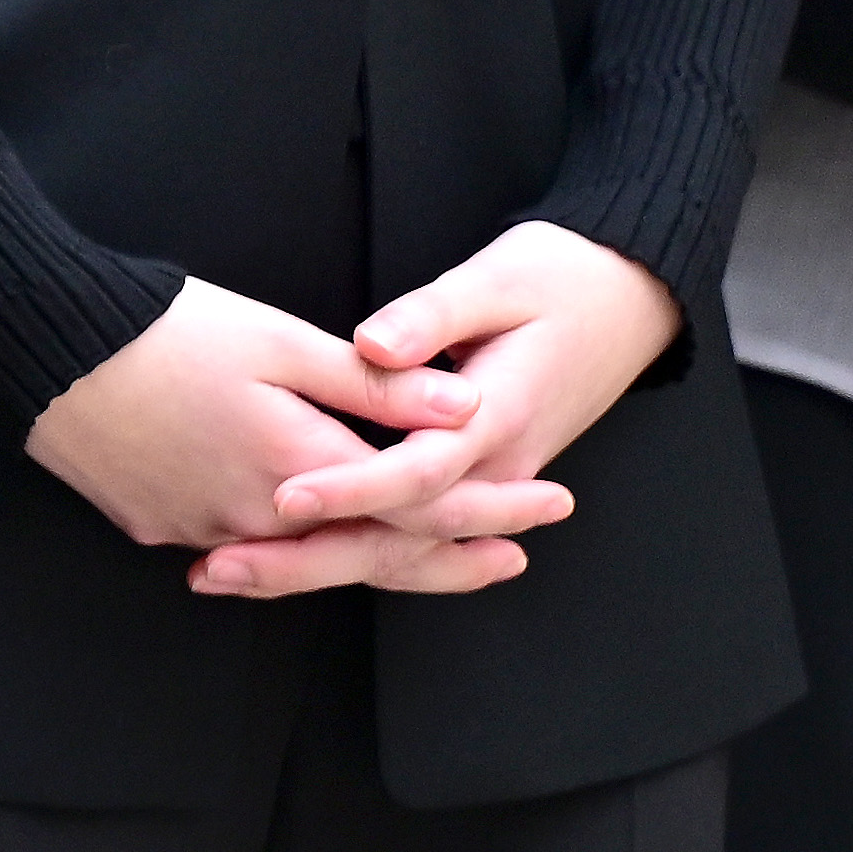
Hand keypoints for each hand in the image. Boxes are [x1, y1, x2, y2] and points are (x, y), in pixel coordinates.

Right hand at [23, 279, 536, 597]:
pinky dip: (292, 545)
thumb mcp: (279, 339)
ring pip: (309, 561)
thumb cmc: (162, 327)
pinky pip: (244, 547)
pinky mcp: (158, 526)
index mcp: (297, 466)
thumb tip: (463, 408)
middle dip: (451, 558)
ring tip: (432, 553)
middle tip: (514, 558)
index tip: (548, 503)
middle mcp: (257, 518)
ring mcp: (202, 531)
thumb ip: (374, 383)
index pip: (419, 506)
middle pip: (374, 555)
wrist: (42, 344)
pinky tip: (311, 530)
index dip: (489, 506)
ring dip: (375, 557)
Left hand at [246, 223, 681, 595]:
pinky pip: (410, 529)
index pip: (414, 474)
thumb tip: (372, 344)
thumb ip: (430, 316)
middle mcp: (493, 468)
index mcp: (497, 420)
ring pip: (400, 546)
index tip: (283, 497)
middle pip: (397, 536)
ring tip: (229, 572)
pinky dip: (353, 549)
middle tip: (220, 566)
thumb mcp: (498, 279)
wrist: (632, 301)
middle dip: (307, 558)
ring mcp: (487, 481)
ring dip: (316, 564)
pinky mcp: (475, 477)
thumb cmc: (564, 280)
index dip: (347, 489)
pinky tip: (289, 555)